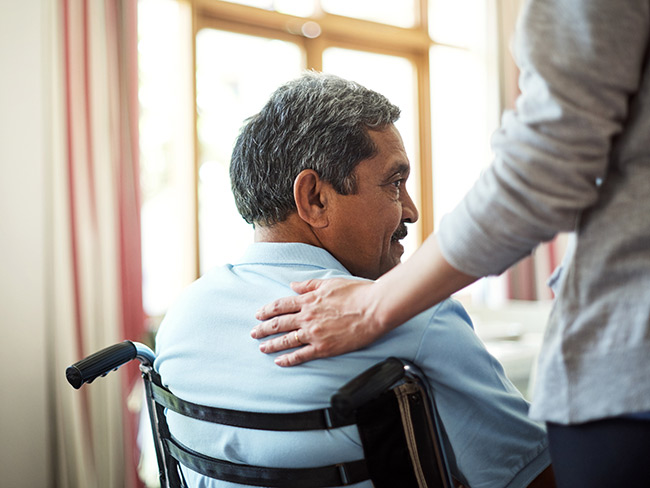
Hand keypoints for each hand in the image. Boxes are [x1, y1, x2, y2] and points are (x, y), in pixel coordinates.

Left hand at [252, 278, 387, 365]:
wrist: (374, 309)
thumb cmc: (357, 293)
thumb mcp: (330, 283)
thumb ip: (310, 284)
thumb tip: (294, 285)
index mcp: (309, 300)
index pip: (281, 305)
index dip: (267, 310)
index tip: (259, 315)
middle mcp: (307, 316)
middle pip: (278, 323)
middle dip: (263, 329)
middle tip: (254, 333)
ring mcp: (314, 333)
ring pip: (286, 340)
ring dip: (271, 344)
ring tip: (262, 348)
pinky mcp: (323, 347)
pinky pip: (301, 355)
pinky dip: (288, 359)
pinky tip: (279, 361)